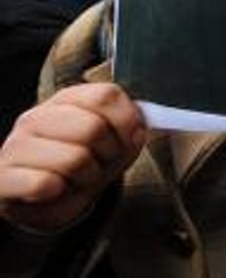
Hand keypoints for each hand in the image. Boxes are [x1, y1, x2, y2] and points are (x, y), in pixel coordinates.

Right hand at [0, 84, 144, 233]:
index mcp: (66, 100)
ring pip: (74, 159)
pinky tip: (54, 191)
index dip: (127, 121)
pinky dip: (59, 194)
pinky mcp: (1, 177)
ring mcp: (15, 146)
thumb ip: (129, 132)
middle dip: (108, 155)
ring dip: (86, 178)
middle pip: (93, 128)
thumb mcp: (110, 146)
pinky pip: (44, 184)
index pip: (106, 95)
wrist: (41, 203)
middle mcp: (36, 117)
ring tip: (76, 180)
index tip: (128, 140)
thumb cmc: (79, 169)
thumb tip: (139, 130)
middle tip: (99, 165)